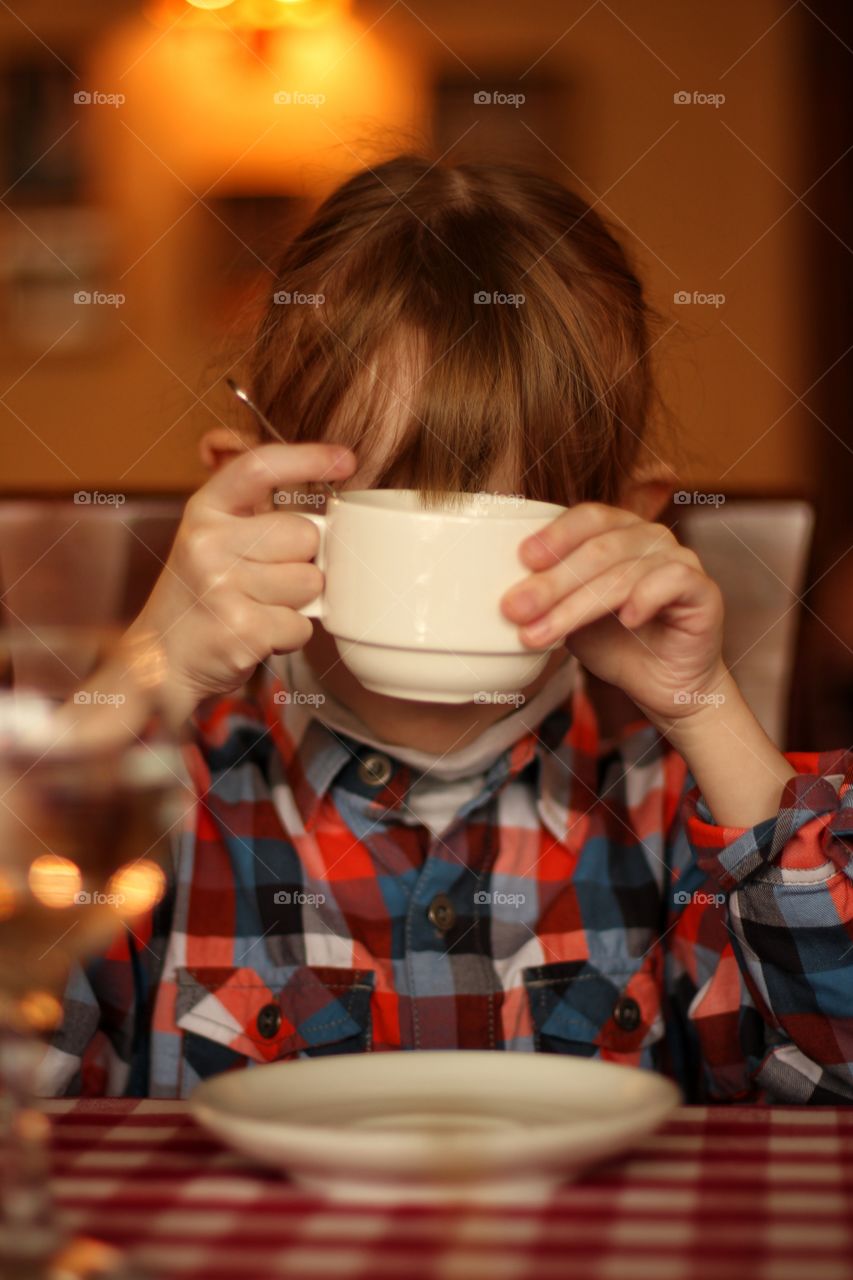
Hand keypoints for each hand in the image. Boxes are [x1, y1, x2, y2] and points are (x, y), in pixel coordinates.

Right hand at [128, 442, 356, 721]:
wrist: (160, 660)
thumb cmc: (199, 597)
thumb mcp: (210, 538)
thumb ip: (249, 507)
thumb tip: (285, 470)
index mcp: (205, 511)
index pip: (259, 467)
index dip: (307, 458)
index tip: (344, 461)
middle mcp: (208, 542)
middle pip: (304, 534)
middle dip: (301, 560)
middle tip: (267, 579)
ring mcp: (222, 585)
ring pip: (310, 581)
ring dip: (296, 602)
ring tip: (258, 607)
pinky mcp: (241, 628)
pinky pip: (301, 624)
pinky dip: (288, 635)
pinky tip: (256, 633)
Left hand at [501, 503, 726, 729]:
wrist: (663, 686)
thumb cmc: (617, 644)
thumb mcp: (570, 616)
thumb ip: (548, 596)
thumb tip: (503, 592)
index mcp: (618, 531)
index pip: (587, 517)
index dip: (555, 535)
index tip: (522, 560)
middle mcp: (650, 537)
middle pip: (598, 548)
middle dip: (551, 582)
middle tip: (515, 608)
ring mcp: (680, 559)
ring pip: (624, 572)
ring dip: (577, 605)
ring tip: (541, 634)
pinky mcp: (703, 589)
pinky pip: (672, 581)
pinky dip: (645, 597)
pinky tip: (627, 619)